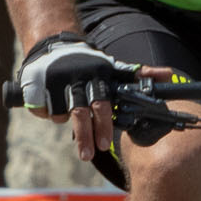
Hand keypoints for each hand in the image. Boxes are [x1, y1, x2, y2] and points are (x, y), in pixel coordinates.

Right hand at [18, 35, 125, 158]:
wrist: (53, 45)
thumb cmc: (89, 65)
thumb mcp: (111, 67)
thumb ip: (137, 74)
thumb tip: (167, 75)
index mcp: (96, 73)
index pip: (101, 103)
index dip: (103, 125)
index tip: (104, 145)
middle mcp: (75, 76)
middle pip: (79, 113)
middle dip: (84, 137)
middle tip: (88, 156)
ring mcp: (53, 80)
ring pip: (59, 115)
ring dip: (63, 119)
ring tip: (67, 114)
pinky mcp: (33, 84)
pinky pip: (42, 111)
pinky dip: (46, 112)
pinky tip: (50, 102)